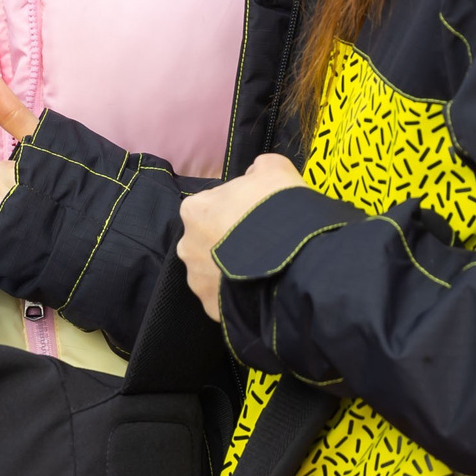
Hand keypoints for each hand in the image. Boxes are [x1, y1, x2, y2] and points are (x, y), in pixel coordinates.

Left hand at [177, 154, 305, 319]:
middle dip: (229, 239)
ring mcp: (197, 280)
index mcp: (195, 209)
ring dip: (231, 268)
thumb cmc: (275, 210)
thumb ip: (259, 168)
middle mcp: (186, 245)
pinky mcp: (210, 307)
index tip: (257, 213)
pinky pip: (224, 296)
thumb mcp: (274, 169)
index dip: (237, 207)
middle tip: (260, 241)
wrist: (288, 263)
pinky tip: (259, 287)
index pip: (213, 204)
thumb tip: (255, 174)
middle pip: (209, 238)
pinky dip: (237, 292)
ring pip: (214, 270)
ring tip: (261, 267)